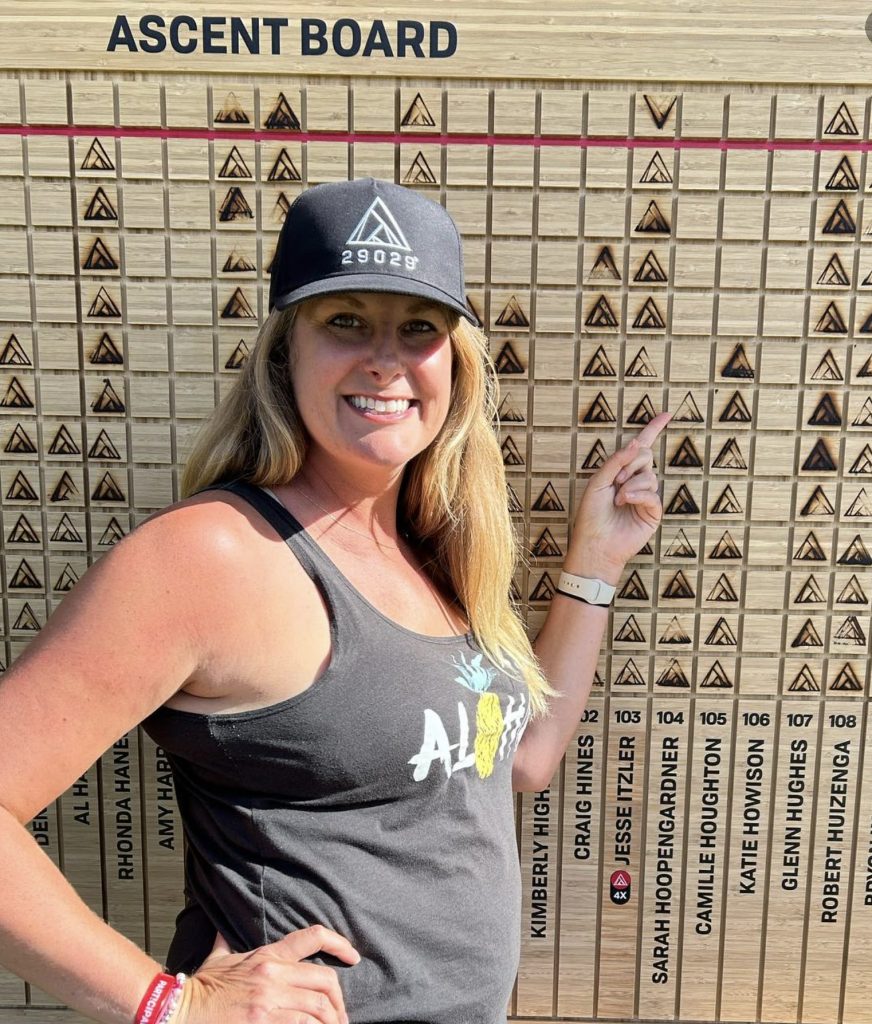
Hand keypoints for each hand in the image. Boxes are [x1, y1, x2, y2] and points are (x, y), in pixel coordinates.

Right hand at [176, 925, 359, 1023]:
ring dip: (332, 1022)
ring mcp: (269, 999)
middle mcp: (273, 973)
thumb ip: (227, 941)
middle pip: (325, 981)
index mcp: (267, 954)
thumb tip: (222, 927)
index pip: (312, 937)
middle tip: (342, 1017)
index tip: (354, 956)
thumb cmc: (200, 987)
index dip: (339, 943)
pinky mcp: (263, 1022)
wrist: (178, 1009)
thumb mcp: (218, 958)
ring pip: (319, 1008)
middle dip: (339, 1001)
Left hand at [568, 412, 671, 579]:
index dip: (653, 429)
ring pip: (650, 475)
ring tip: (617, 498)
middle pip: (646, 456)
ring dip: (631, 484)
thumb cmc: (591, 515)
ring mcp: (645, 497)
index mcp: (620, 472)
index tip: (666, 414)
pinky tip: (625, 502)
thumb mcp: (597, 482)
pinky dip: (639, 495)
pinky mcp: (652, 512)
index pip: (640, 447)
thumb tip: (637, 443)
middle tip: (616, 481)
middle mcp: (635, 481)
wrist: (595, 544)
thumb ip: (616, 462)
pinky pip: (653, 494)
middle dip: (631, 463)